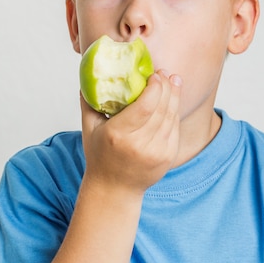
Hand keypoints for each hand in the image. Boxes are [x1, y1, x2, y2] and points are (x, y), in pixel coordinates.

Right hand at [81, 70, 181, 194]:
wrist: (115, 189)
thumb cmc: (99, 156)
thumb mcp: (89, 129)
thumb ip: (89, 102)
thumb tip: (90, 75)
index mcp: (118, 135)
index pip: (145, 106)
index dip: (155, 87)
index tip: (154, 74)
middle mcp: (139, 144)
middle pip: (162, 108)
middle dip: (166, 86)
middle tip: (164, 73)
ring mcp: (157, 152)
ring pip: (172, 116)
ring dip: (174, 96)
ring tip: (172, 81)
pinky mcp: (168, 157)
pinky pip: (175, 128)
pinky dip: (175, 111)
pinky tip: (172, 100)